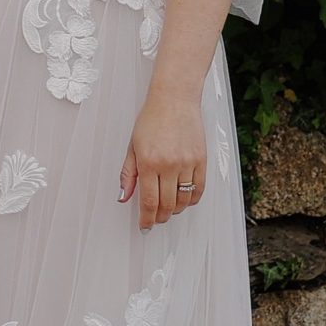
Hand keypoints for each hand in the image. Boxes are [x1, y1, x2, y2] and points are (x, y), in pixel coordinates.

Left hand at [118, 94, 206, 231]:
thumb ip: (127, 174)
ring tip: (169, 210)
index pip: (148, 201)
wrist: (174, 99)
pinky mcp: (201, 160)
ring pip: (183, 200)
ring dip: (175, 210)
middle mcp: (168, 165)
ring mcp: (187, 163)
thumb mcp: (132, 146)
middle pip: (167, 204)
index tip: (145, 225)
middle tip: (156, 220)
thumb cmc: (151, 119)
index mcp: (148, 162)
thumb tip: (124, 197)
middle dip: (160, 217)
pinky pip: (199, 189)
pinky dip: (192, 199)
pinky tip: (184, 200)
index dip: (147, 219)